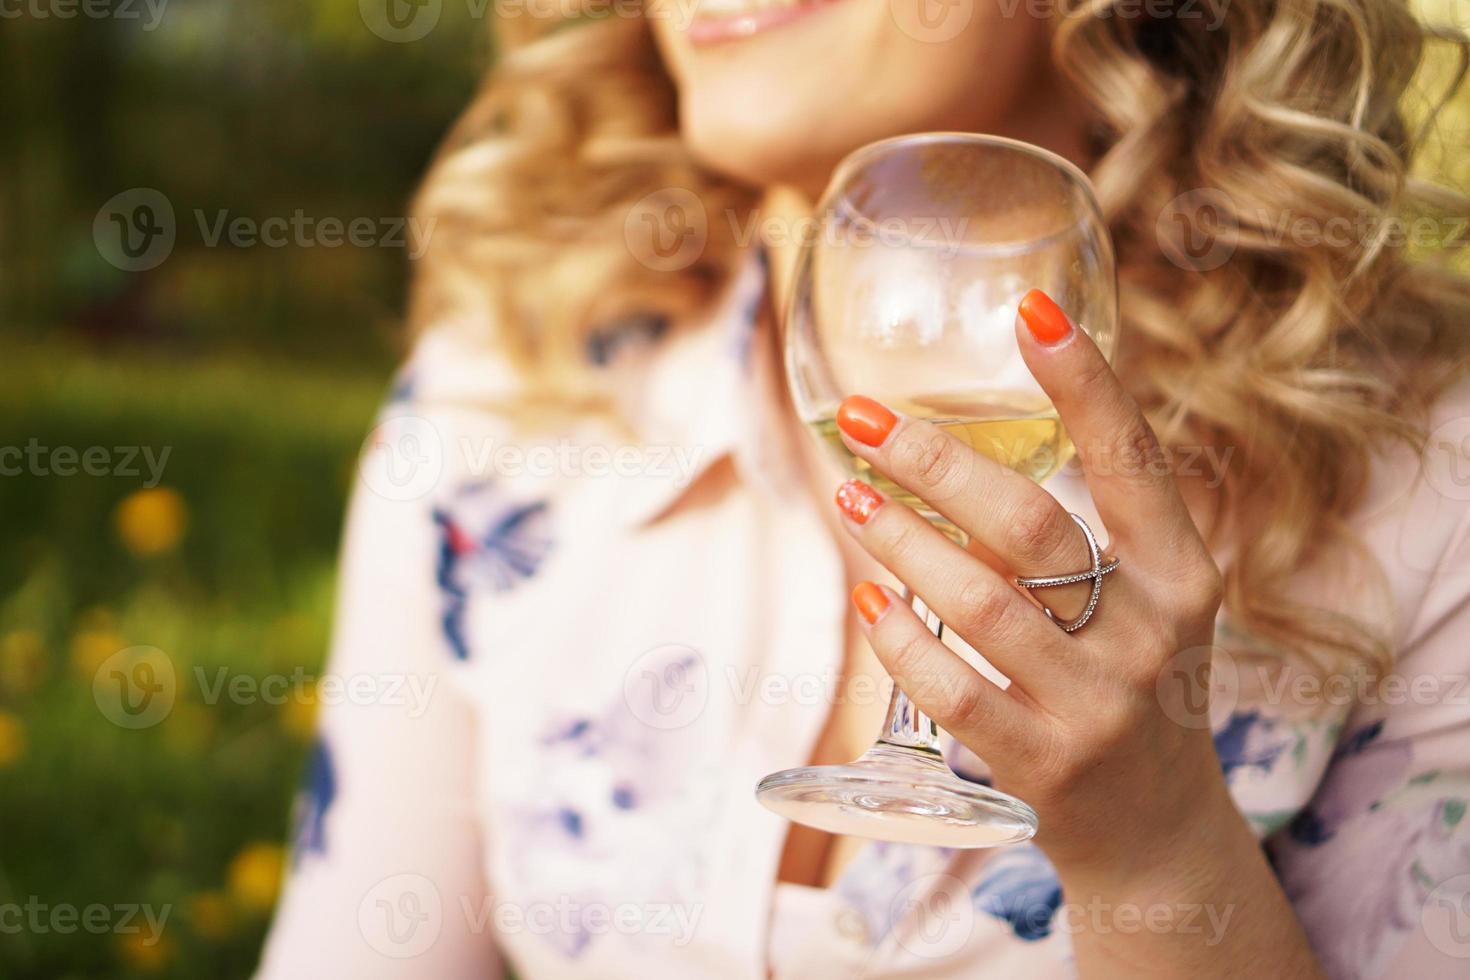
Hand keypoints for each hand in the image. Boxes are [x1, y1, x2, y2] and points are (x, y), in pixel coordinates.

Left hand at [832, 289, 1237, 886]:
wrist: (1159, 836)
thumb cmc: (1135, 689)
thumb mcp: (1149, 605)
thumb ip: (1094, 531)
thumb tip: (981, 433)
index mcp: (1183, 575)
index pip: (1135, 460)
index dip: (1085, 382)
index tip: (1030, 307)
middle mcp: (1150, 634)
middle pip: (1031, 526)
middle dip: (937, 462)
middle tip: (862, 418)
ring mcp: (1097, 704)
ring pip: (981, 603)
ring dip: (900, 540)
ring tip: (847, 495)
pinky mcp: (1043, 764)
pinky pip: (953, 689)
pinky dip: (900, 638)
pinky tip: (868, 595)